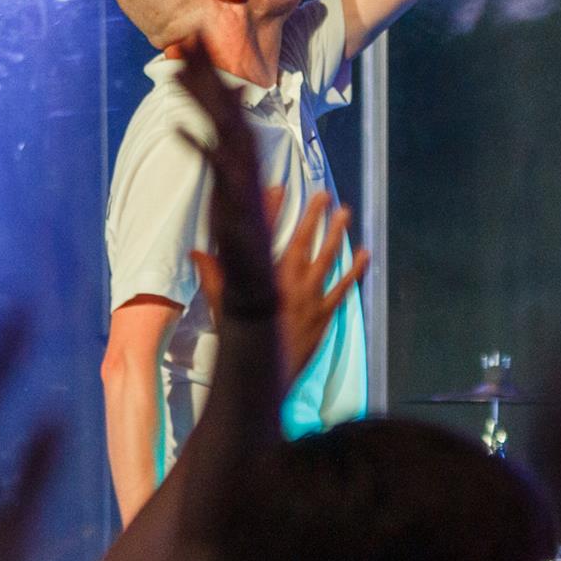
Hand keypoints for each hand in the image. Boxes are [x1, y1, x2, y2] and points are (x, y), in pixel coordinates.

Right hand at [193, 190, 369, 383]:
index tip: (279, 188)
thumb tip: (195, 253)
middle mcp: (288, 282)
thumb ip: (213, 277)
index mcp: (263, 277)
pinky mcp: (324, 314)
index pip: (266, 235)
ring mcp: (309, 297)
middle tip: (323, 194)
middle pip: (302, 241)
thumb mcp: (222, 307)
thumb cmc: (242, 340)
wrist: (266, 373)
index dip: (272, 210)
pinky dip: (355, 271)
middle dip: (313, 216)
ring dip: (336, 234)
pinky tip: (365, 255)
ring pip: (326, 259)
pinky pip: (343, 288)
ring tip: (345, 214)